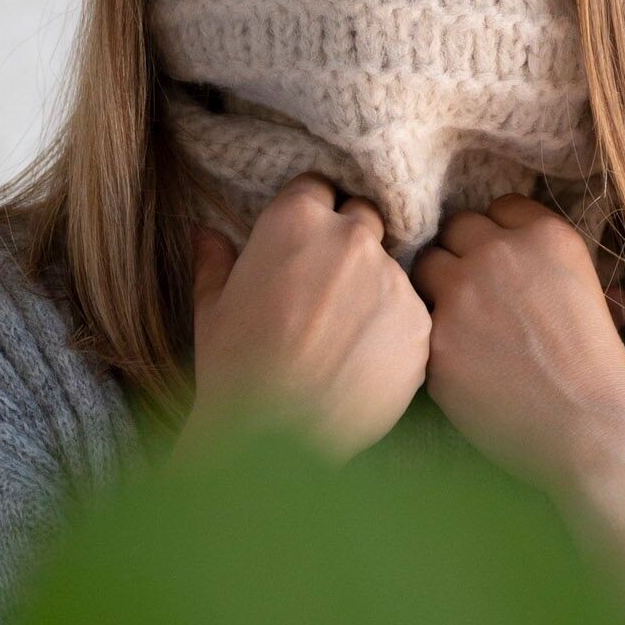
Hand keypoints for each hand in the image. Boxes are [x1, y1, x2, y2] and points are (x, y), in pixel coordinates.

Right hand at [172, 173, 431, 467]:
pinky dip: (394, 332)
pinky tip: (364, 363)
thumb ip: (215, 261)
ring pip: (392, 269)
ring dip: (375, 289)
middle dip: (350, 242)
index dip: (311, 214)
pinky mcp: (420, 325)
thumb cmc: (234, 369)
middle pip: (365, 218)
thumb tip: (204, 233)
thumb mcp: (212, 308)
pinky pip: (412, 316)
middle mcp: (352, 237)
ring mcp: (393, 279)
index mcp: (296, 219)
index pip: (319, 188)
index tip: (304, 244)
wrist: (276, 435)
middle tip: (328, 287)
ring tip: (345, 336)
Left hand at [409, 194, 624, 624]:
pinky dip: (433, 338)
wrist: (591, 430)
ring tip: (460, 323)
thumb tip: (529, 259)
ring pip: (424, 267)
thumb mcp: (595, 295)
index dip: (499, 236)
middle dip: (462, 255)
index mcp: (545, 234)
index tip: (505, 262)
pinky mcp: (435, 341)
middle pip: (454, 230)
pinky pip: (419, 323)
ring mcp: (461, 295)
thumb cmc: (602, 370)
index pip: (500, 207)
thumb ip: (552, 266)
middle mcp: (498, 253)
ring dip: (437, 288)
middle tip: (475, 292)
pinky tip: (459, 362)